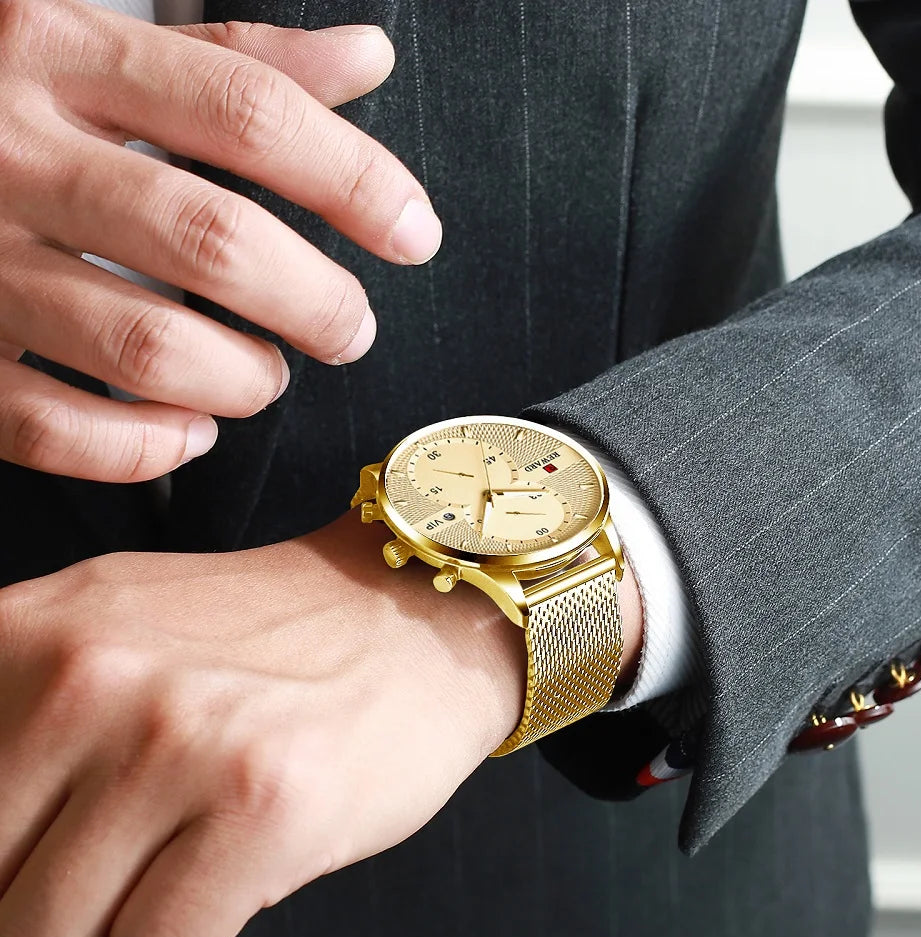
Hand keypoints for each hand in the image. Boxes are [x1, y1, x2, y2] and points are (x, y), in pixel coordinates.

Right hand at [0, 0, 441, 481]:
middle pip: (213, 240)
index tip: (414, 234)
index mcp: (57, 52)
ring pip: (147, 347)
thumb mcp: (99, 40)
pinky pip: (55, 430)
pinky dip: (144, 446)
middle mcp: (11, 152)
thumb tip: (365, 55)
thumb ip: (234, 59)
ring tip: (268, 376)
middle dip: (315, 302)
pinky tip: (189, 428)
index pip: (249, 114)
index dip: (355, 181)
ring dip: (242, 380)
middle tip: (350, 330)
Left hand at [0, 510, 527, 936]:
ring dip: (123, 917)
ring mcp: (178, 741)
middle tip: (139, 837)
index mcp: (29, 632)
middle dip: (52, 896)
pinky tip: (247, 848)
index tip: (58, 834)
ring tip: (193, 840)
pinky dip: (199, 926)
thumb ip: (9, 717)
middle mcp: (90, 677)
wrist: (411, 616)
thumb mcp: (109, 629)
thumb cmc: (262, 638)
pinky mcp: (263, 807)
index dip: (5, 848)